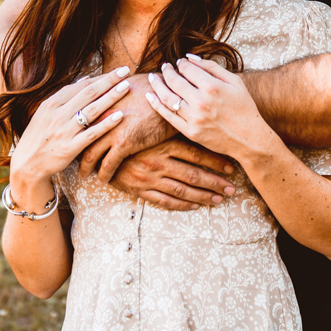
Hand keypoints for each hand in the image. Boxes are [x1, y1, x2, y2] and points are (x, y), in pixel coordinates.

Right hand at [9, 66, 131, 205]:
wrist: (27, 164)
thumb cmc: (40, 135)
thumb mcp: (46, 112)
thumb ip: (66, 96)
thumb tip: (86, 78)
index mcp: (52, 103)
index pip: (81, 85)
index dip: (101, 77)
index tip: (117, 71)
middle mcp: (58, 114)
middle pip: (89, 93)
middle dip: (109, 81)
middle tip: (126, 71)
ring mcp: (64, 131)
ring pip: (92, 110)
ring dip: (111, 97)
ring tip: (126, 87)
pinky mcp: (70, 148)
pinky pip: (92, 133)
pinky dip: (106, 124)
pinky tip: (120, 116)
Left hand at [79, 73, 175, 181]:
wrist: (170, 95)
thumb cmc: (152, 87)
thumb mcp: (127, 85)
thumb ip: (113, 93)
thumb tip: (110, 92)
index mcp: (100, 101)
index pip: (80, 119)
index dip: (76, 131)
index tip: (73, 139)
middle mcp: (101, 116)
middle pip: (80, 138)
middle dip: (75, 151)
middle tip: (72, 161)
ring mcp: (111, 130)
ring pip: (90, 155)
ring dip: (86, 167)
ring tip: (83, 175)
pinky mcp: (124, 142)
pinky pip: (109, 165)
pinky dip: (104, 174)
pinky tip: (104, 180)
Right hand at [109, 137, 237, 210]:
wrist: (98, 147)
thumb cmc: (129, 133)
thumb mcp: (151, 127)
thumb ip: (173, 127)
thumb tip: (199, 124)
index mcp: (162, 144)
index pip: (195, 155)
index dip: (215, 162)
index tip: (231, 168)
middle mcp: (158, 162)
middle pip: (193, 175)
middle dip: (215, 183)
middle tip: (232, 189)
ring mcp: (149, 178)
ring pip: (181, 191)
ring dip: (203, 196)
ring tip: (220, 200)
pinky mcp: (140, 190)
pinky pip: (164, 201)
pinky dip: (182, 205)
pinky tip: (196, 206)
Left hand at [146, 55, 276, 160]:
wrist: (248, 138)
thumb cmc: (244, 107)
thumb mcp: (234, 82)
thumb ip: (212, 67)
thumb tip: (190, 57)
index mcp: (212, 86)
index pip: (187, 69)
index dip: (181, 63)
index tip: (179, 62)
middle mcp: (200, 102)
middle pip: (174, 81)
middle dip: (166, 71)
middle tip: (164, 66)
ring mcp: (194, 118)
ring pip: (167, 98)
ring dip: (157, 85)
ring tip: (153, 77)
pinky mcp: (190, 132)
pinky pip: (168, 116)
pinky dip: (156, 104)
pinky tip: (150, 95)